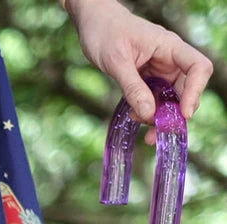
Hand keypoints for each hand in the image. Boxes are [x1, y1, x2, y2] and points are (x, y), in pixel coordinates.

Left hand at [66, 0, 211, 125]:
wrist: (93, 23)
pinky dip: (148, 112)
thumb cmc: (105, 32)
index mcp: (169, 47)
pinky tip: (134, 116)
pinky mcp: (148, 80)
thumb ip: (133, 87)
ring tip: (141, 126)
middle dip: (175, 114)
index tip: (182, 114)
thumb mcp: (117, 62)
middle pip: (186, 90)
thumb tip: (148, 114)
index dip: (195, 92)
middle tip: (156, 133)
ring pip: (170, 100)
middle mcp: (169, 60)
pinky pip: (155, 100)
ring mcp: (159, 71)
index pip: (198, 68)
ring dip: (160, 118)